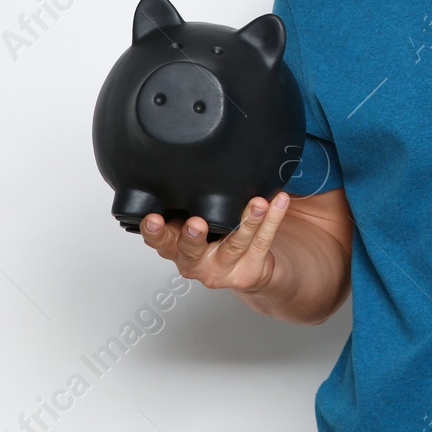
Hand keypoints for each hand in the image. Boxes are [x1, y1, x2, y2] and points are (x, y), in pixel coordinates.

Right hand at [140, 193, 289, 293]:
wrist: (243, 268)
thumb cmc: (211, 238)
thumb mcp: (188, 224)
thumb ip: (182, 204)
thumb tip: (182, 160)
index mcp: (175, 247)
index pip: (160, 240)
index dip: (154, 232)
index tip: (152, 218)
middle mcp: (195, 262)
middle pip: (192, 250)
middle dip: (193, 237)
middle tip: (197, 223)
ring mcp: (222, 268)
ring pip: (235, 244)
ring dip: (247, 222)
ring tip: (256, 204)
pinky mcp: (248, 270)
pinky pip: (263, 242)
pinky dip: (273, 219)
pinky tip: (279, 201)